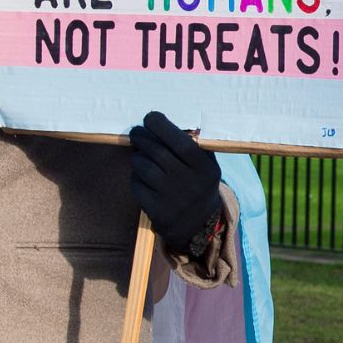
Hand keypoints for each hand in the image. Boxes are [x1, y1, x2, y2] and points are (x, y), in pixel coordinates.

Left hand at [128, 112, 222, 253]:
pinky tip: (143, 176)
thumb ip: (194, 144)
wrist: (196, 225)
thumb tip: (165, 120)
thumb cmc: (198, 184)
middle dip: (142, 137)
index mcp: (205, 169)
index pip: (182, 143)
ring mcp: (171, 198)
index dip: (162, 127)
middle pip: (157, 152)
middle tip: (137, 132)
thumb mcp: (206, 165)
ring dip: (137, 157)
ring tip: (141, 156)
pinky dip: (135, 176)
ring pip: (142, 166)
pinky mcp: (155, 210)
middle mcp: (190, 184)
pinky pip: (136, 184)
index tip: (150, 117)